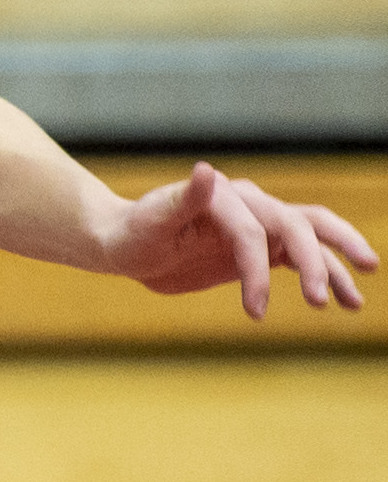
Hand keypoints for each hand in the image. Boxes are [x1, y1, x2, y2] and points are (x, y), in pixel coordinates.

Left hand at [103, 161, 373, 317]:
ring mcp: (259, 223)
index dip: (256, 271)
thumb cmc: (134, 233)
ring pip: (311, 238)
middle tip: (321, 298)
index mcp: (223, 195)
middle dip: (316, 261)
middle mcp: (248, 203)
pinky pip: (301, 257)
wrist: (127, 244)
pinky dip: (325, 275)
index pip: (252, 232)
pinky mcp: (262, 246)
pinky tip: (344, 300)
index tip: (254, 311)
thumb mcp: (150, 222)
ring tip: (354, 304)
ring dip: (334, 267)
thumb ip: (182, 199)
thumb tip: (206, 170)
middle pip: (298, 224)